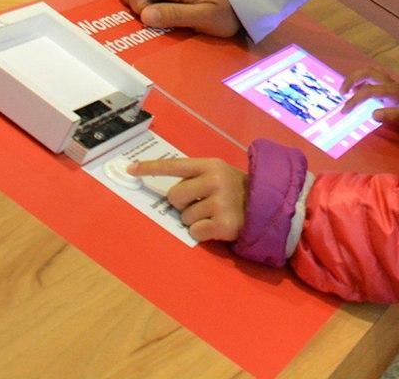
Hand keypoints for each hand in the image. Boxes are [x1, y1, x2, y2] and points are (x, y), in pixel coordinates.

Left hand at [128, 157, 246, 242]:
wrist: (268, 207)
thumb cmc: (237, 191)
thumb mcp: (220, 175)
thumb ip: (196, 178)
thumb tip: (168, 194)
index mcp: (211, 165)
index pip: (175, 165)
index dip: (151, 168)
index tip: (131, 169)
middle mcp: (214, 180)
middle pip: (174, 196)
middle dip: (182, 204)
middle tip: (200, 204)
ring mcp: (219, 202)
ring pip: (184, 217)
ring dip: (194, 220)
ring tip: (214, 215)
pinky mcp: (223, 224)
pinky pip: (194, 232)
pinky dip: (202, 233)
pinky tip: (216, 227)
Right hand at [340, 66, 398, 139]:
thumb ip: (393, 116)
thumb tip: (373, 114)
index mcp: (394, 90)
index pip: (369, 90)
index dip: (355, 100)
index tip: (344, 111)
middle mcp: (392, 84)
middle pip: (369, 72)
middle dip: (352, 79)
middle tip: (341, 93)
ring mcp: (392, 87)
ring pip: (371, 73)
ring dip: (357, 79)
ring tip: (346, 91)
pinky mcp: (391, 92)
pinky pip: (374, 82)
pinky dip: (362, 84)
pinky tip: (357, 94)